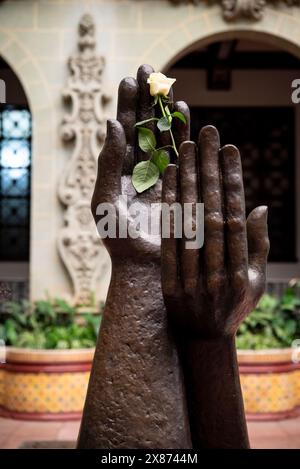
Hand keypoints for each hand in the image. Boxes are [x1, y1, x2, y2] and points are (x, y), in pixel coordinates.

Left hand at [91, 64, 189, 261]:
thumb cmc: (119, 238)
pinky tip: (185, 115)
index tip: (130, 79)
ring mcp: (161, 176)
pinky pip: (183, 155)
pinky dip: (184, 135)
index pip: (122, 132)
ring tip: (170, 90)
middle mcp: (140, 171)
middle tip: (150, 69)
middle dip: (146, 100)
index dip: (126, 105)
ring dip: (167, 114)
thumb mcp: (105, 198)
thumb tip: (111, 123)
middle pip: (143, 128)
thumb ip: (107, 162)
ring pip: (165, 138)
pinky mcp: (180, 185)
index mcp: (118, 173)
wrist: (145, 265)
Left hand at [161, 126, 269, 338]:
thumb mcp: (256, 282)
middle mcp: (217, 272)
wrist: (202, 340)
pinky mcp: (168, 281)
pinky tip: (165, 179)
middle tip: (206, 133)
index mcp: (241, 272)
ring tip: (184, 146)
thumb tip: (259, 207)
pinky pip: (167, 240)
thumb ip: (258, 245)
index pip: (235, 215)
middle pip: (211, 211)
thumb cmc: (234, 306)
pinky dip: (166, 208)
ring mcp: (190, 278)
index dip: (232, 180)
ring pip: (187, 221)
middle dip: (208, 169)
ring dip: (185, 181)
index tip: (228, 148)